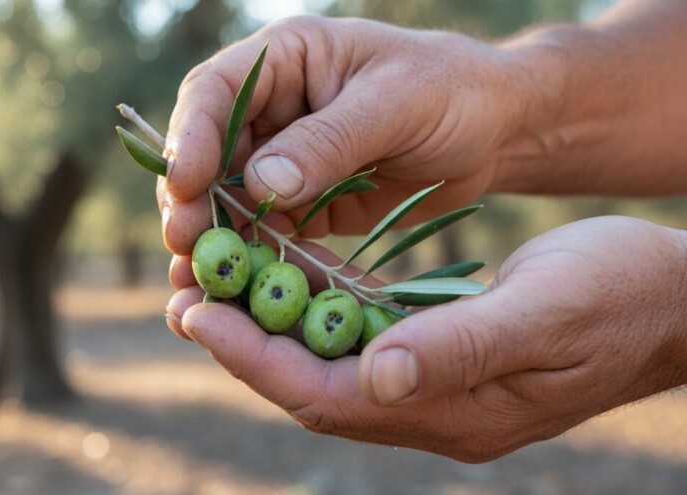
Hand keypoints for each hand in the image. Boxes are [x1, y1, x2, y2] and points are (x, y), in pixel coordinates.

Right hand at [158, 16, 525, 254]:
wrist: (496, 131)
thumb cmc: (454, 92)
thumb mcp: (399, 103)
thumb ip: (331, 140)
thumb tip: (260, 183)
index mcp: (287, 60)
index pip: (216, 91)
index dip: (191, 137)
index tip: (184, 185)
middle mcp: (273, 109)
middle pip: (209, 154)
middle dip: (192, 200)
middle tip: (184, 244)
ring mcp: (284, 160)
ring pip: (228, 201)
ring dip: (212, 240)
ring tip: (195, 281)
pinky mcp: (302, 204)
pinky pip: (265, 233)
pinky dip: (249, 261)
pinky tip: (234, 292)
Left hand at [165, 216, 686, 461]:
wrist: (671, 299)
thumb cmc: (620, 296)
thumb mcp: (547, 315)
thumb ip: (462, 349)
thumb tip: (377, 378)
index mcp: (455, 411)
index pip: (328, 394)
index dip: (256, 359)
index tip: (198, 316)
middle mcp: (433, 407)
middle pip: (314, 384)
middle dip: (245, 347)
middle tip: (184, 302)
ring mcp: (435, 384)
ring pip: (329, 362)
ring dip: (271, 328)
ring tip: (213, 288)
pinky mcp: (440, 352)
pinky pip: (361, 338)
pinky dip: (316, 310)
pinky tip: (286, 277)